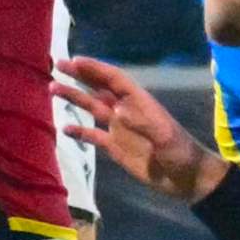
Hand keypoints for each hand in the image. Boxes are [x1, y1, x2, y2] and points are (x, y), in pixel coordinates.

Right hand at [58, 55, 224, 200]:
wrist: (186, 178)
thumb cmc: (180, 153)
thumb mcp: (166, 137)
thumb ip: (143, 123)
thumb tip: (117, 111)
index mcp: (139, 102)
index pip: (114, 79)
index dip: (96, 69)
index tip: (75, 61)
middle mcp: (126, 110)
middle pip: (99, 88)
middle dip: (80, 75)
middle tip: (58, 65)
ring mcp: (119, 128)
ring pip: (92, 107)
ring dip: (74, 97)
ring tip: (53, 88)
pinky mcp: (115, 147)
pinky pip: (93, 136)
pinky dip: (78, 131)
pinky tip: (64, 128)